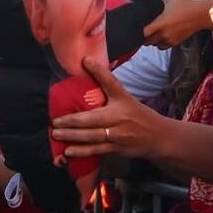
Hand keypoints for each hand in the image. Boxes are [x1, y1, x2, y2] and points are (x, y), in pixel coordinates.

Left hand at [50, 57, 167, 159]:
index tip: (85, 61)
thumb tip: (88, 63)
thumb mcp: (125, 97)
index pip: (110, 83)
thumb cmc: (136, 114)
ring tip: (56, 134)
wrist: (158, 137)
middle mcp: (120, 117)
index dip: (99, 71)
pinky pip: (97, 150)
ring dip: (73, 136)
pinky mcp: (117, 149)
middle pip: (94, 118)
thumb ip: (107, 84)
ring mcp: (118, 135)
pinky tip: (68, 152)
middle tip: (54, 120)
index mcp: (122, 100)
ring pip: (93, 136)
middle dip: (72, 121)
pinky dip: (82, 151)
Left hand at [143, 0, 207, 48]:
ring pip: (154, 45)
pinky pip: (162, 47)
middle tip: (144, 28)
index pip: (143, 33)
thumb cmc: (185, 3)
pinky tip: (160, 36)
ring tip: (152, 32)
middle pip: (146, 41)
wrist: (200, 14)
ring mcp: (170, 39)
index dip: (138, 30)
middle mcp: (164, 34)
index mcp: (160, 23)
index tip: (138, 25)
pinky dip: (159, 43)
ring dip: (151, 40)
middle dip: (143, 36)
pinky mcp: (175, 43)